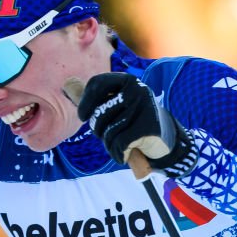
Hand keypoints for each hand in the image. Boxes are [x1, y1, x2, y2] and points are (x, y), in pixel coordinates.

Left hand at [76, 73, 196, 176]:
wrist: (167, 141)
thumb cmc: (134, 123)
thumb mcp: (119, 106)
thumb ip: (98, 98)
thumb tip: (69, 85)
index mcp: (127, 81)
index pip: (96, 84)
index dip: (85, 103)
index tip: (83, 116)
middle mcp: (136, 90)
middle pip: (99, 114)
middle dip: (99, 131)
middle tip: (110, 135)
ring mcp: (144, 108)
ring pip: (108, 133)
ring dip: (110, 146)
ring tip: (121, 145)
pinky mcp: (148, 127)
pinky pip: (119, 144)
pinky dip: (118, 154)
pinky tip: (125, 155)